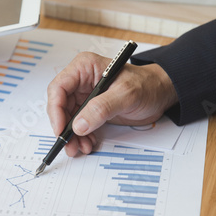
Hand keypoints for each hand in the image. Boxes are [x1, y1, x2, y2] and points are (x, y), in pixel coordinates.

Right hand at [47, 52, 177, 156]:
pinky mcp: (90, 108)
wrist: (159, 94)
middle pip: (60, 105)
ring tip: (80, 148)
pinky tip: (88, 143)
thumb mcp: (126, 95)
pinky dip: (81, 136)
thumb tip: (79, 124)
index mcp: (85, 67)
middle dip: (64, 127)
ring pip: (67, 117)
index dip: (56, 109)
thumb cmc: (146, 85)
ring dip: (72, 135)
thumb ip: (102, 108)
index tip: (61, 129)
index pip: (59, 87)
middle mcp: (81, 80)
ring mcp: (85, 95)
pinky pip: (78, 124)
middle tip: (69, 144)